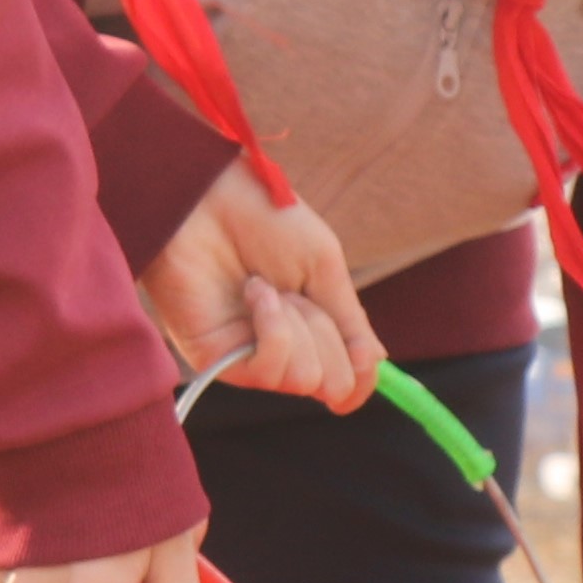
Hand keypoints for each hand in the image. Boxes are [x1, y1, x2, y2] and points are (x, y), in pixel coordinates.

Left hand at [140, 155, 378, 408]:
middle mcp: (279, 350)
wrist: (208, 198)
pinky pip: (268, 370)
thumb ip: (349, 321)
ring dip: (299, 326)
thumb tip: (374, 365)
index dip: (360, 377)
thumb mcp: (322, 266)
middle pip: (332, 384)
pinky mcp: (215, 359)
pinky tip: (255, 294)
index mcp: (307, 328)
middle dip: (328, 335)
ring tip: (267, 287)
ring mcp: (246, 356)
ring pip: (302, 379)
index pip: (343, 381)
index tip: (363, 357)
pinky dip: (273, 328)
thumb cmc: (263, 219)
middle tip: (300, 294)